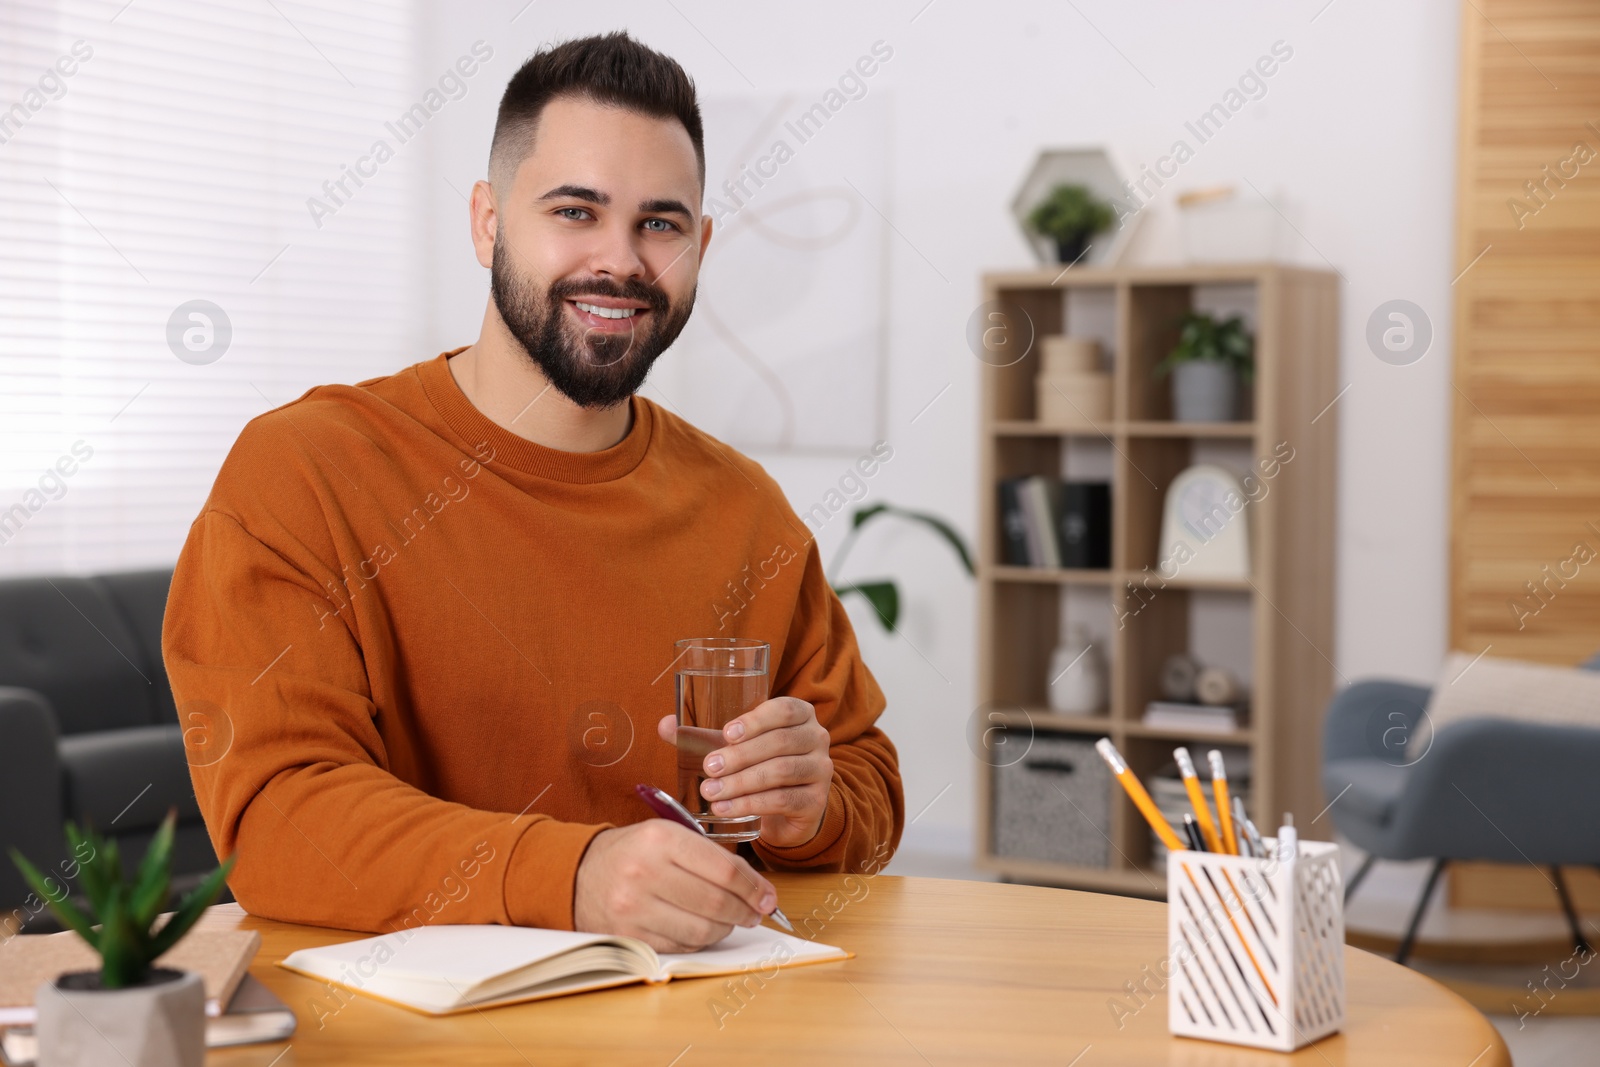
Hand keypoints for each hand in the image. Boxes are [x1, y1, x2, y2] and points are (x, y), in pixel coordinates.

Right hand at [573, 819, 777, 952]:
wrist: (579, 874)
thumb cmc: (634, 852)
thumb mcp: (668, 835)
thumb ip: (711, 856)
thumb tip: (758, 890)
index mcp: (659, 838)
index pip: (723, 868)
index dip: (753, 887)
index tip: (767, 896)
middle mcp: (644, 872)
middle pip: (716, 902)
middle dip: (746, 911)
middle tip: (755, 912)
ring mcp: (633, 908)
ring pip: (702, 930)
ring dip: (726, 928)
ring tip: (731, 920)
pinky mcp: (629, 936)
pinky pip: (682, 945)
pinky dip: (702, 940)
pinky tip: (704, 928)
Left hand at [656, 696, 832, 848]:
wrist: (791, 807)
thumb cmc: (760, 765)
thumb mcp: (736, 747)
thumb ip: (703, 736)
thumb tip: (664, 724)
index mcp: (800, 715)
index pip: (785, 709)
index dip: (757, 720)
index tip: (726, 733)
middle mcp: (816, 738)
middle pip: (781, 742)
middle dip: (741, 756)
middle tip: (709, 768)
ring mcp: (820, 770)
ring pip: (782, 772)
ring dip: (742, 783)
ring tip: (711, 793)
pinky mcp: (815, 801)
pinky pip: (784, 800)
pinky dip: (751, 805)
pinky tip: (725, 810)